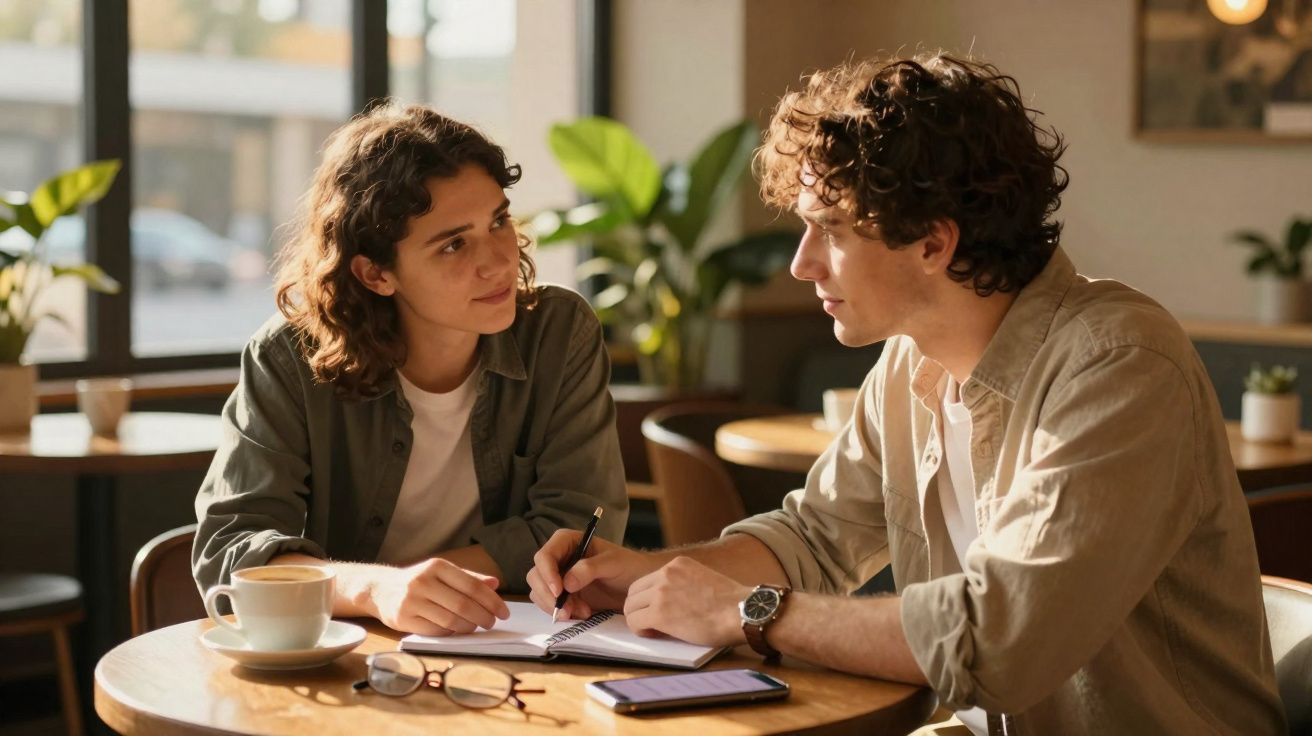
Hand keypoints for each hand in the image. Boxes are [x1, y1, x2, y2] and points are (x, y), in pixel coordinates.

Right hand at [368, 558, 509, 635]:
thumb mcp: (443, 572)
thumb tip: (495, 584)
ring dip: (469, 627)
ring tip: (476, 626)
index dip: (492, 601)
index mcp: (437, 566)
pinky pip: (436, 630)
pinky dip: (451, 632)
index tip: (504, 612)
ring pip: (451, 620)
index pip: (472, 586)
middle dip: (483, 616)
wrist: (381, 589)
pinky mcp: (404, 619)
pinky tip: (457, 629)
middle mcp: (423, 581)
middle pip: (463, 605)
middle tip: (492, 623)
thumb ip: (469, 578)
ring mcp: (412, 601)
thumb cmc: (420, 581)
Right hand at [526, 529, 659, 619]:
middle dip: (549, 596)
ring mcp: (559, 577)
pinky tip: (583, 613)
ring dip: (556, 607)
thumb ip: (589, 569)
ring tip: (583, 612)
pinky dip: (563, 612)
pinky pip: (551, 605)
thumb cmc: (629, 567)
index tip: (559, 591)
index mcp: (567, 542)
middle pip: (536, 576)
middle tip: (567, 611)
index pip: (545, 556)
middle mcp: (559, 558)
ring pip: (540, 593)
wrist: (639, 587)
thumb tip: (566, 583)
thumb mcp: (613, 563)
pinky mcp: (564, 595)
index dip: (547, 574)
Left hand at [623, 556, 750, 647]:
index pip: (648, 580)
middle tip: (652, 622)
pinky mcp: (659, 613)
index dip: (648, 598)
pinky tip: (654, 634)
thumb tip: (672, 602)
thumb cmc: (732, 604)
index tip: (658, 610)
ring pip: (631, 607)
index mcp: (678, 564)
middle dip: (639, 608)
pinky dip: (640, 630)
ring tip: (654, 630)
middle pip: (634, 592)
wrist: (742, 612)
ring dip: (639, 620)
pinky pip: (635, 622)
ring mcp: (661, 592)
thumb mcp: (704, 580)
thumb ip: (684, 584)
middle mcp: (666, 573)